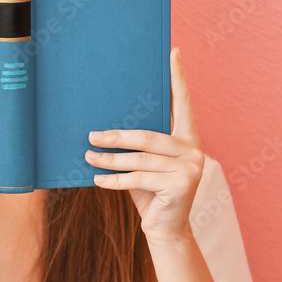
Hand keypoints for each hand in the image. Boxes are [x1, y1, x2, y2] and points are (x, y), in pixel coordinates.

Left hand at [84, 47, 203, 242]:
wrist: (166, 230)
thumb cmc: (150, 194)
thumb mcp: (144, 166)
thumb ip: (137, 147)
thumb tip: (103, 128)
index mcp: (187, 139)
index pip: (182, 103)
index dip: (178, 77)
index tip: (174, 51)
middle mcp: (193, 150)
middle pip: (148, 136)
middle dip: (116, 135)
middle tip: (91, 134)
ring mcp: (190, 168)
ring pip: (140, 159)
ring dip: (110, 159)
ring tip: (88, 156)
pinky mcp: (182, 185)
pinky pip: (139, 179)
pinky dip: (116, 179)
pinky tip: (98, 180)